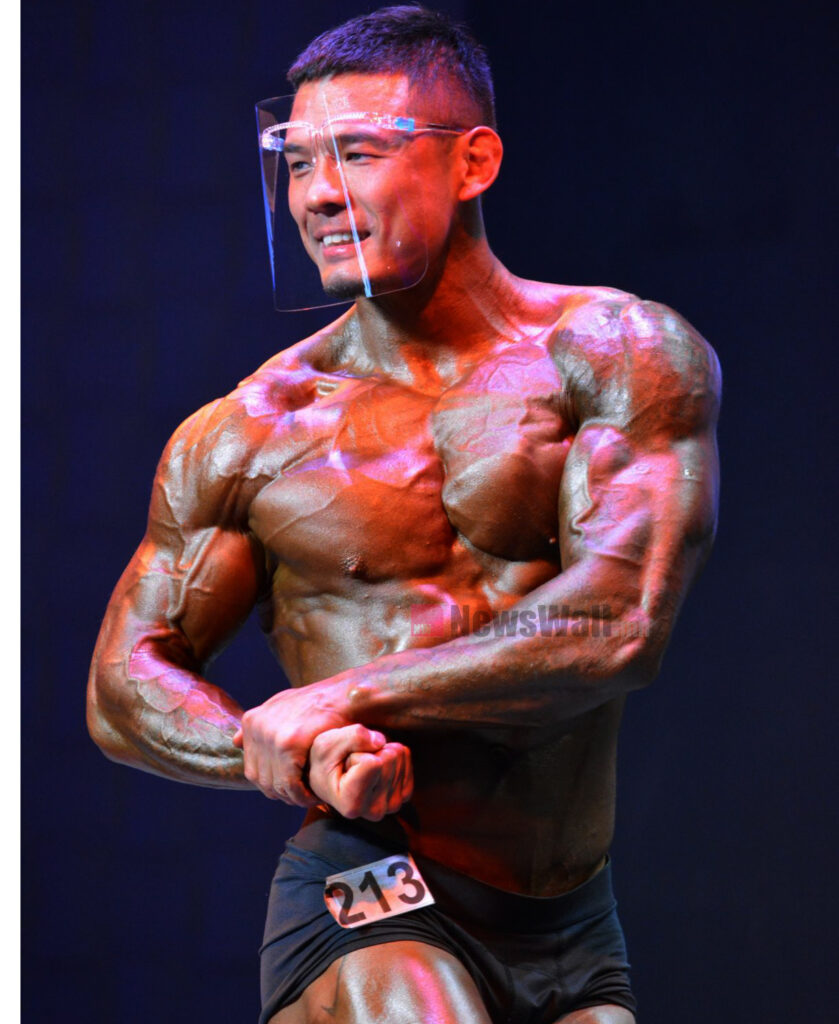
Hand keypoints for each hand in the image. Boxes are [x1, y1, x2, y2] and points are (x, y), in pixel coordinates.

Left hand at [232, 682, 351, 804]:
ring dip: (292, 797)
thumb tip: (235, 742)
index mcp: (251, 721)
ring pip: (274, 784)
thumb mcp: (283, 705)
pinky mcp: (288, 743)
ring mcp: (270, 735)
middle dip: (282, 794)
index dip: (272, 784)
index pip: (252, 769)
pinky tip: (314, 795)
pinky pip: (289, 783)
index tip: (291, 790)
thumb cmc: (318, 703)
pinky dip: (301, 795)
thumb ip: (261, 725)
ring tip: (309, 797)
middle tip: (302, 798)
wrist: (343, 695)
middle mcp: (256, 727)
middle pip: (261, 779)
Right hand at [308, 725, 413, 820]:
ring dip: (379, 752)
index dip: (356, 754)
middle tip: (353, 764)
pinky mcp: (403, 794)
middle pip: (389, 759)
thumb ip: (352, 737)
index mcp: (352, 804)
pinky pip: (406, 757)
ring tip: (362, 766)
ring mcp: (391, 805)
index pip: (373, 763)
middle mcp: (374, 811)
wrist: (330, 776)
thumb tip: (381, 740)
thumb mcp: (326, 744)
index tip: (344, 765)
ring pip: (399, 756)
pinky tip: (376, 765)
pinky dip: (391, 752)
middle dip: (370, 751)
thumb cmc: (325, 762)